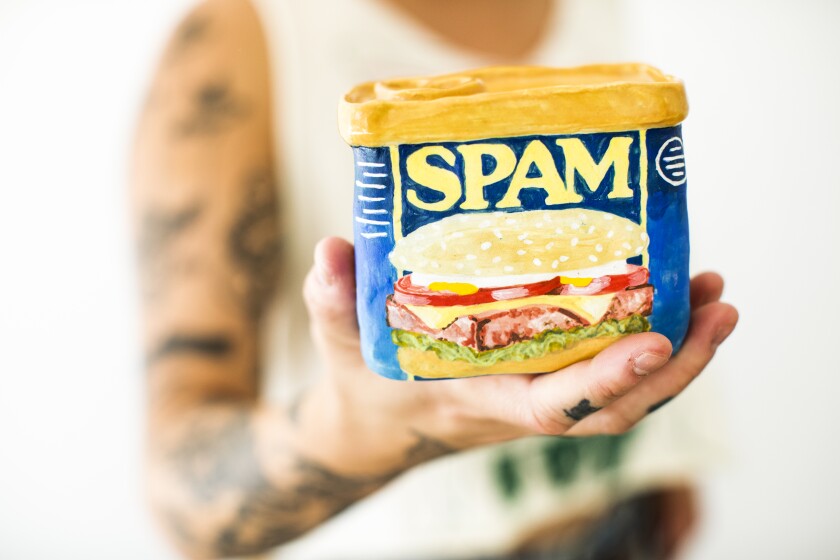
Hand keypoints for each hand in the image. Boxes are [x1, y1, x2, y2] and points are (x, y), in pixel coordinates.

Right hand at [301, 237, 737, 465]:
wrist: (375, 427)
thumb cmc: (361, 383)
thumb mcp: (338, 342)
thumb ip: (333, 299)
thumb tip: (333, 250)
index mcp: (476, 400)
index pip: (554, 406)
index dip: (607, 379)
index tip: (654, 340)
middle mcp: (518, 405)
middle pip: (615, 409)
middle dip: (673, 368)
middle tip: (717, 307)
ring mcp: (536, 397)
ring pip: (624, 397)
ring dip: (678, 356)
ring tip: (715, 297)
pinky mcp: (543, 381)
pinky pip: (610, 376)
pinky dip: (652, 348)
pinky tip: (675, 301)